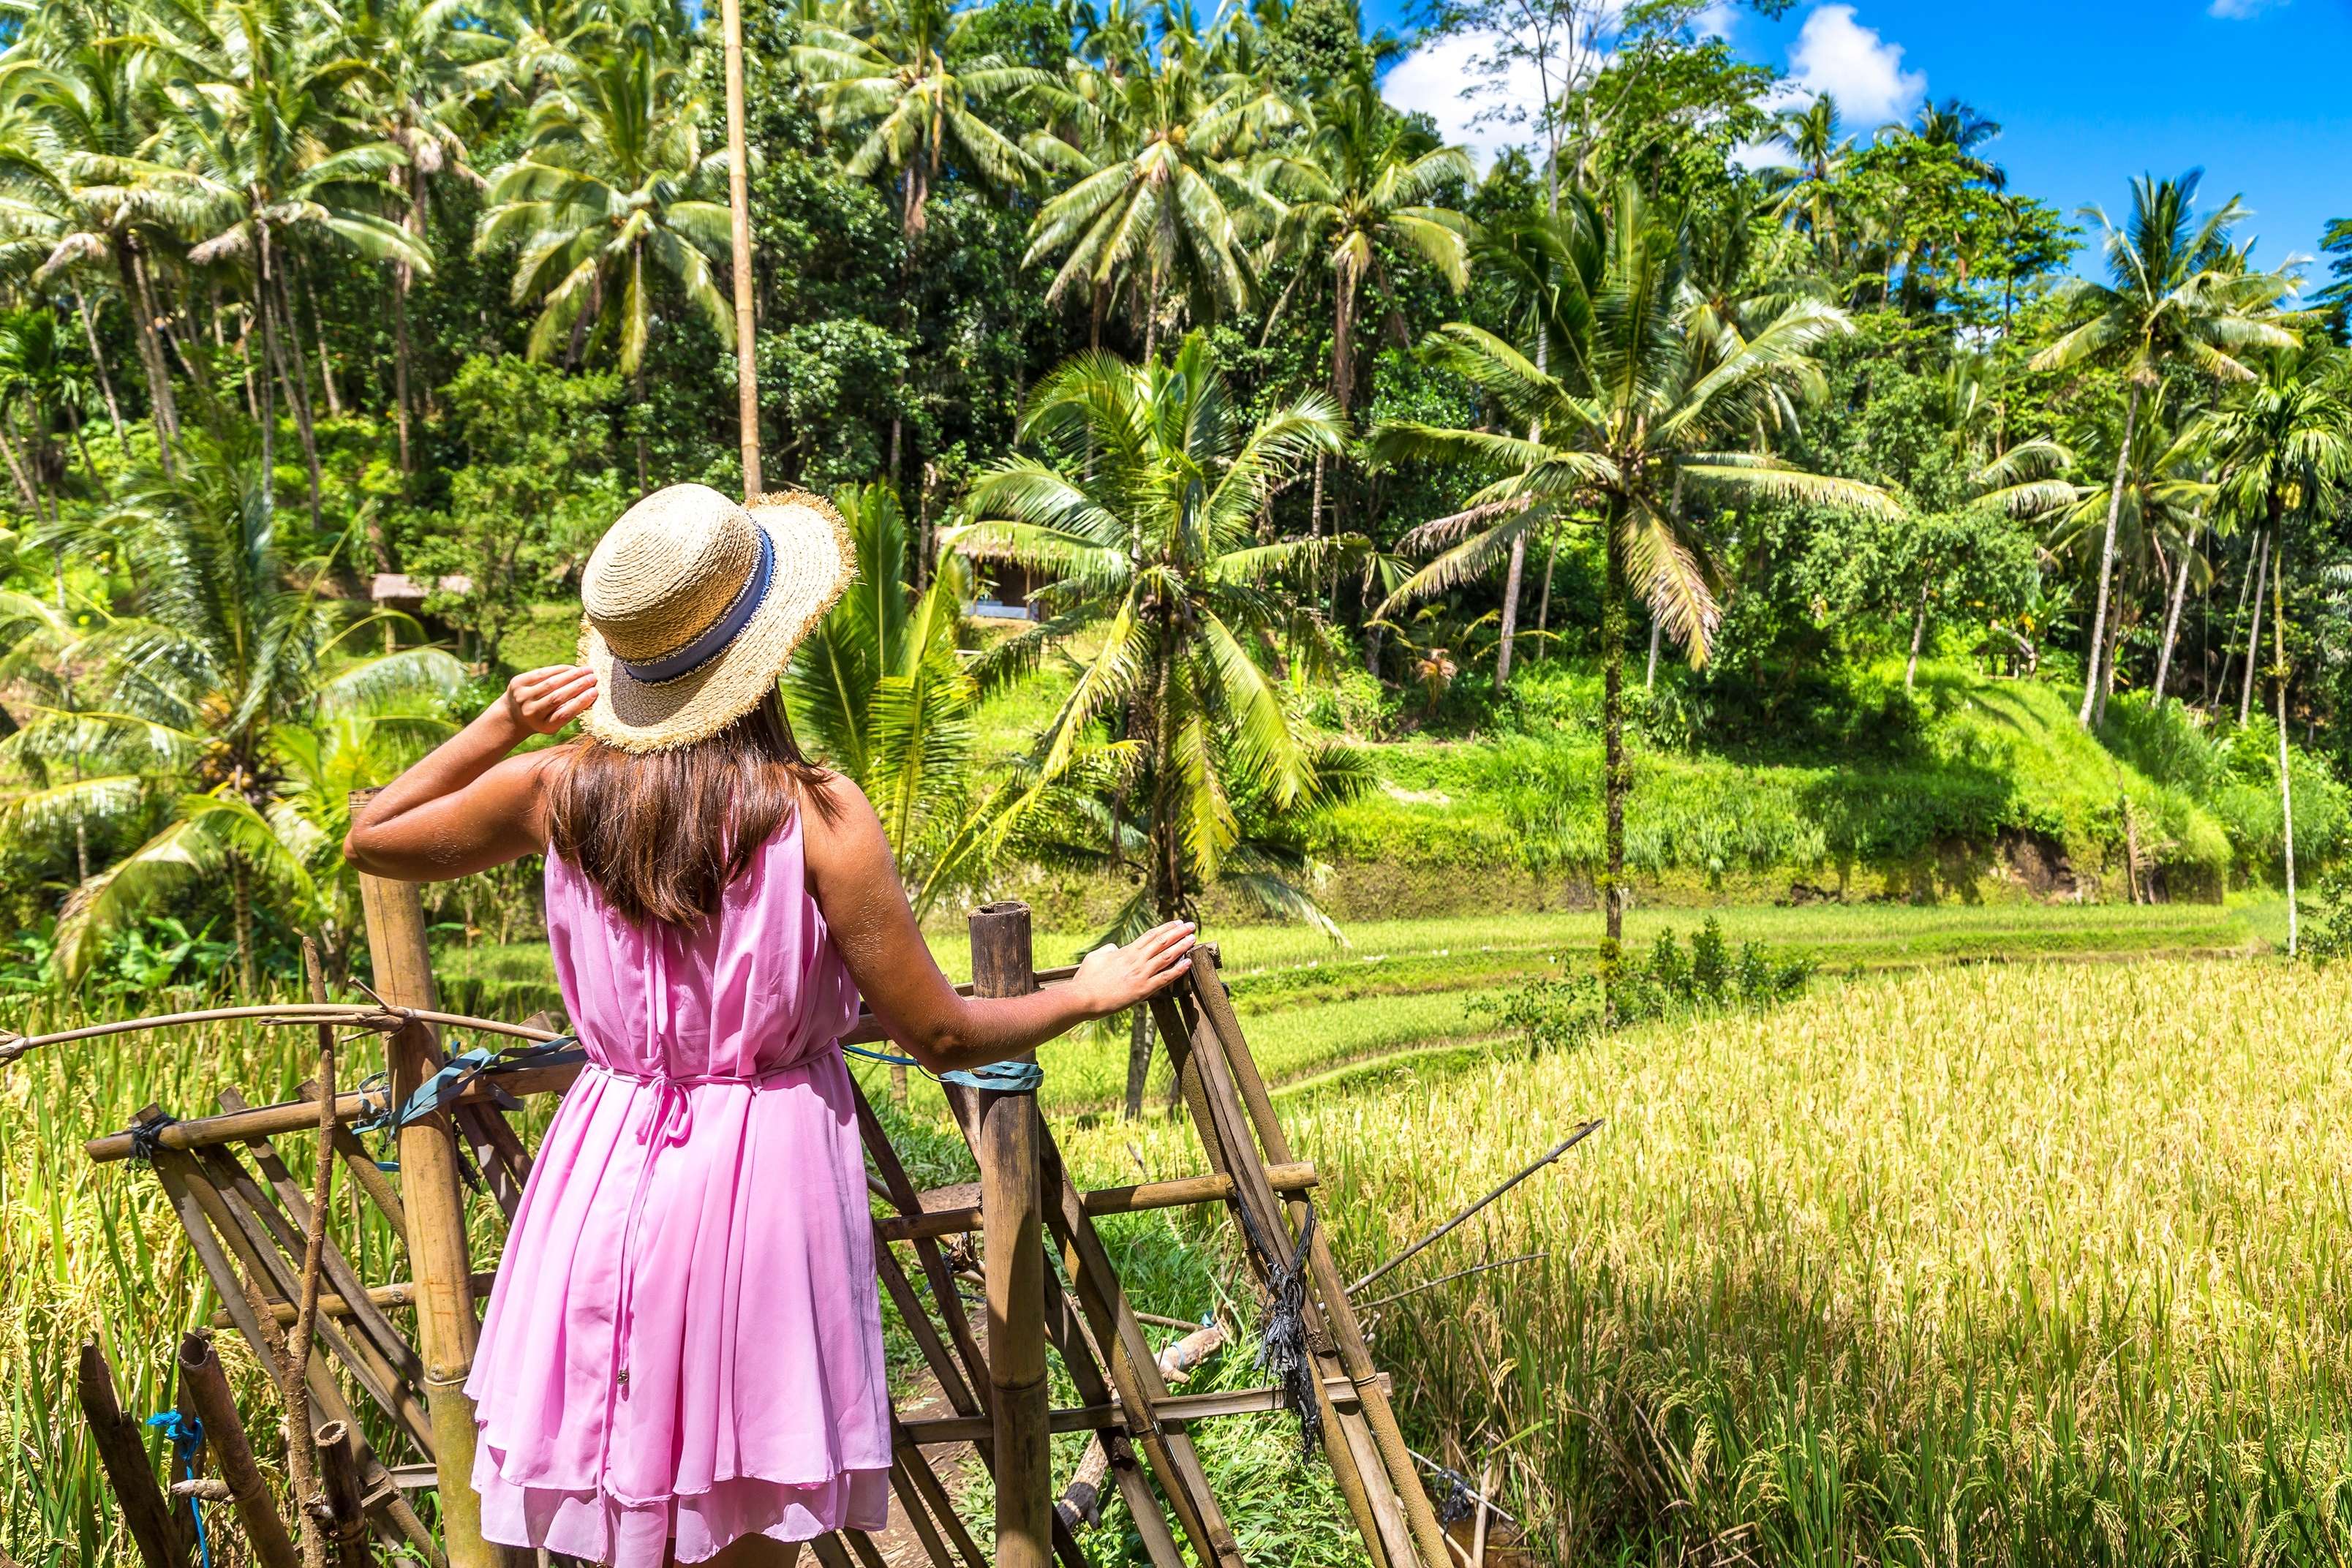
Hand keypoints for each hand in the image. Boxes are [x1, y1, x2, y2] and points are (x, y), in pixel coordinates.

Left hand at [498, 665, 597, 736]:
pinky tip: (572, 668)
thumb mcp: (556, 721)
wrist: (514, 714)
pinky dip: (559, 670)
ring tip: (587, 670)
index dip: (581, 702)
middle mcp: (530, 713)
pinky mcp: (517, 683)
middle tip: (594, 678)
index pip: (565, 713)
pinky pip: (542, 673)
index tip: (595, 692)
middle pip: (558, 697)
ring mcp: (522, 697)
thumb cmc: (544, 718)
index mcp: (543, 726)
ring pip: (551, 683)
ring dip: (571, 675)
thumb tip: (592, 695)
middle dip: (578, 685)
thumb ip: (571, 711)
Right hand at [1071, 921, 1197, 1017]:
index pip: (1150, 935)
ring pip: (1167, 956)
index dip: (1165, 928)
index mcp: (1125, 952)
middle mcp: (1136, 960)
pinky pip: (1165, 977)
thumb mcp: (1095, 957)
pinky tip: (1188, 963)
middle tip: (1191, 925)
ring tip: (1193, 938)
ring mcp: (1141, 974)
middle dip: (1178, 932)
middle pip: (1161, 941)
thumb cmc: (1086, 979)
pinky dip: (1178, 969)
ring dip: (1182, 945)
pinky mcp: (1143, 989)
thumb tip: (1114, 948)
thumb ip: (1107, 950)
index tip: (1176, 923)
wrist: (1083, 997)